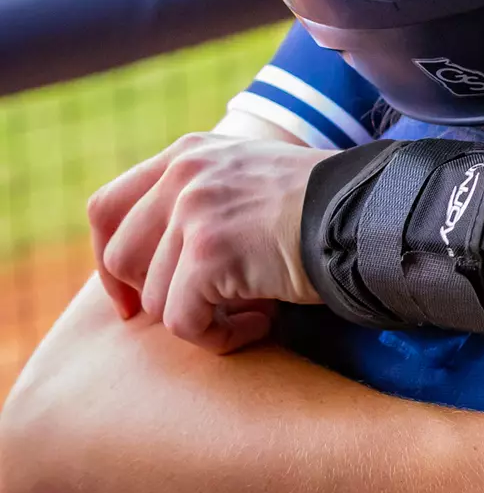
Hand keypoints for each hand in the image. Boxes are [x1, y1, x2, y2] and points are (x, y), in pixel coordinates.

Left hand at [88, 132, 327, 352]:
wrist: (368, 212)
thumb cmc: (322, 207)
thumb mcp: (249, 181)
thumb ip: (199, 200)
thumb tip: (153, 262)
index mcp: (187, 154)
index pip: (106, 208)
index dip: (110, 260)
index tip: (130, 298)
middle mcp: (183, 176)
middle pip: (120, 257)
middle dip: (149, 299)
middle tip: (194, 317)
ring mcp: (194, 212)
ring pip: (154, 298)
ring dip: (200, 319)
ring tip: (251, 314)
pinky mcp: (209, 254)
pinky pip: (184, 323)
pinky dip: (220, 338)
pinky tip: (261, 324)